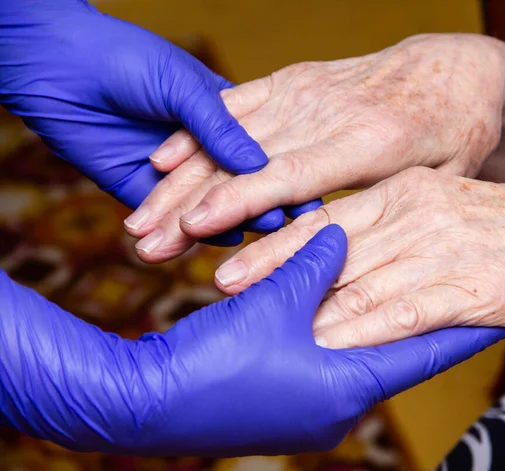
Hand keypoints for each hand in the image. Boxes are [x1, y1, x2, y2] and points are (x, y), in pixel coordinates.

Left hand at [0, 0, 287, 245]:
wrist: (57, 65)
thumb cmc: (125, 59)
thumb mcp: (181, 86)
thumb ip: (219, 126)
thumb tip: (259, 166)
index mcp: (219, 118)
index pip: (260, 154)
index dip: (284, 175)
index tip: (308, 198)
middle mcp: (200, 150)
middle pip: (235, 187)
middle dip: (261, 206)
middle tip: (286, 228)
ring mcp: (171, 175)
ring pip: (205, 207)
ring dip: (229, 224)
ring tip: (255, 239)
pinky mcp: (141, 192)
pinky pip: (171, 217)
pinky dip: (193, 231)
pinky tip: (217, 240)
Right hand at [0, 224, 504, 454]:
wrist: (144, 401)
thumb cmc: (212, 359)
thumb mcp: (271, 303)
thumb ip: (313, 265)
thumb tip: (341, 235)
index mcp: (346, 385)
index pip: (424, 351)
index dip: (461, 327)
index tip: (500, 310)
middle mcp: (336, 403)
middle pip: (393, 353)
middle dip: (420, 321)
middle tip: (456, 290)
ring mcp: (308, 406)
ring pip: (356, 353)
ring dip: (374, 323)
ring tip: (409, 293)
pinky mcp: (283, 398)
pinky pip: (324, 358)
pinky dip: (336, 332)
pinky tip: (344, 309)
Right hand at [147, 33, 504, 246]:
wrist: (453, 69)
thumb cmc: (455, 131)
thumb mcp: (445, 176)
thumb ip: (395, 210)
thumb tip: (341, 256)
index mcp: (369, 141)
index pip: (288, 176)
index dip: (238, 201)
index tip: (191, 226)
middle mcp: (328, 111)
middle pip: (244, 160)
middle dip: (189, 201)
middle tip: (144, 240)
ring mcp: (307, 90)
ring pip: (228, 135)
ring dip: (180, 177)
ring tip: (140, 215)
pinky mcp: (295, 79)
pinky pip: (236, 103)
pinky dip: (196, 130)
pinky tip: (162, 156)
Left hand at [215, 167, 504, 347]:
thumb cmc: (501, 230)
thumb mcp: (436, 212)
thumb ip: (387, 230)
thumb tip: (333, 253)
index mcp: (407, 191)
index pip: (327, 218)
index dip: (277, 240)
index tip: (234, 259)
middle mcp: (420, 214)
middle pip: (333, 247)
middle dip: (275, 269)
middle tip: (226, 284)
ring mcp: (446, 251)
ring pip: (363, 280)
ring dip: (309, 304)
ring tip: (262, 320)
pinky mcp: (475, 289)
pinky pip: (409, 310)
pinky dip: (367, 328)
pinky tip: (331, 342)